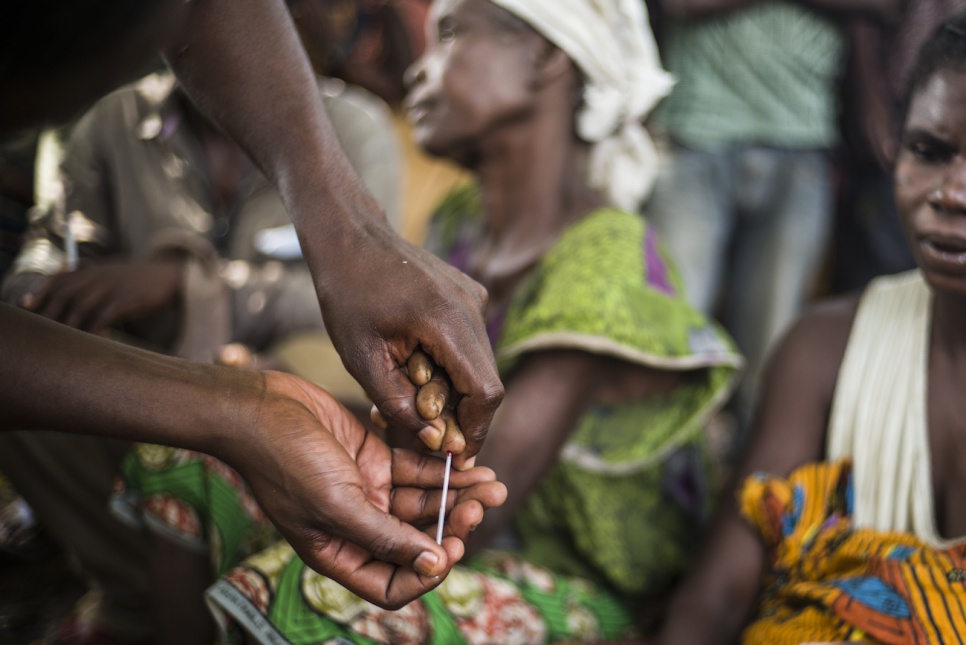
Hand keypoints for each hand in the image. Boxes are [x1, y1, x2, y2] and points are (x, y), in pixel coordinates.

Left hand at [22, 257, 182, 333]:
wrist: (170, 275)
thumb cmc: (139, 276)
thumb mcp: (112, 267)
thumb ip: (89, 270)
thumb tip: (64, 269)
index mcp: (93, 269)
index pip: (59, 278)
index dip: (41, 291)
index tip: (27, 304)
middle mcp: (99, 276)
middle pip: (64, 294)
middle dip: (49, 312)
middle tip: (42, 329)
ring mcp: (112, 288)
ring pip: (80, 307)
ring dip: (70, 324)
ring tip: (65, 339)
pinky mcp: (127, 300)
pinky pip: (104, 317)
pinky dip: (96, 329)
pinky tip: (96, 339)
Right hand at [223, 370, 506, 608]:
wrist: (261, 407)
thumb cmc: (286, 461)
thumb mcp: (336, 506)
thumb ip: (385, 538)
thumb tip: (432, 567)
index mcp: (340, 553)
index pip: (392, 584)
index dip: (425, 574)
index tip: (451, 547)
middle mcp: (357, 527)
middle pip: (417, 541)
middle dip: (455, 526)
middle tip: (484, 505)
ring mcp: (368, 492)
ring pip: (424, 503)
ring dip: (459, 495)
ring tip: (493, 483)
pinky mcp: (374, 458)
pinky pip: (418, 470)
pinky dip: (443, 469)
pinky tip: (470, 463)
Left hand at [315, 226, 503, 469]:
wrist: (350, 238)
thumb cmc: (348, 295)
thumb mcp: (362, 360)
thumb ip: (400, 404)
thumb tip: (433, 440)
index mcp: (447, 321)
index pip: (485, 392)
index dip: (475, 430)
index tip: (455, 455)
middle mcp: (472, 306)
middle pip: (486, 381)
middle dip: (460, 414)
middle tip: (425, 433)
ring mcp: (474, 297)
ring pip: (478, 364)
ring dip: (452, 390)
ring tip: (411, 395)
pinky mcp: (469, 294)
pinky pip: (470, 343)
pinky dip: (449, 365)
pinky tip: (416, 366)